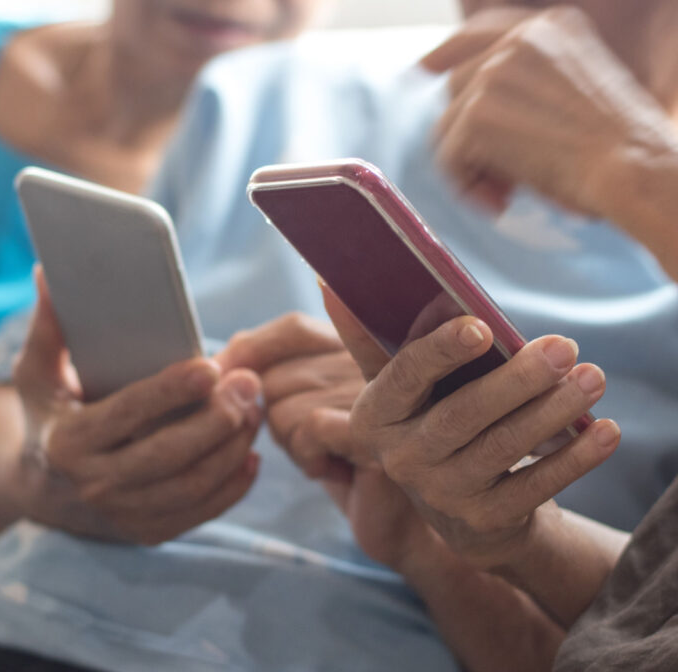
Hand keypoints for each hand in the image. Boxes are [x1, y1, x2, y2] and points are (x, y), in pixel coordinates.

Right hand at [11, 268, 262, 545]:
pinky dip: (233, 485)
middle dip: (216, 420)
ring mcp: (122, 515)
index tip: (209, 367)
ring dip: (232, 448)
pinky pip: (200, 511)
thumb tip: (48, 273)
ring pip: (191, 485)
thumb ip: (47, 328)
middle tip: (249, 384)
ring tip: (254, 409)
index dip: (170, 392)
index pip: (127, 414)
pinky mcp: (148, 533)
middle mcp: (93, 485)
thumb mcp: (35, 374)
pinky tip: (250, 453)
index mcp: (67, 442)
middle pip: (168, 455)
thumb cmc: (49, 414)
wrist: (41, 490)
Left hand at [216, 312, 364, 475]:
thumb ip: (268, 371)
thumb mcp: (303, 407)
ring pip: (283, 407)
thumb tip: (214, 363)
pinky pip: (309, 428)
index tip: (230, 383)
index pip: (292, 327)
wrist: (393, 519)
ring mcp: (380, 391)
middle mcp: (373, 357)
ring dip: (293, 445)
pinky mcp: (379, 428)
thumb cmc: (342, 458)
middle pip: (276, 376)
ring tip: (328, 456)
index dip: (252, 353)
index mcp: (358, 342)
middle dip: (276, 419)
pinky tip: (335, 470)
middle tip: (312, 441)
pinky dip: (309, 457)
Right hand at [332, 288, 619, 568]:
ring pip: (502, 446)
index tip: (482, 326)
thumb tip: (330, 282)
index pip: (403, 377)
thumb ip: (374, 338)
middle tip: (565, 347)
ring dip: (553, 411)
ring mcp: (442, 494)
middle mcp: (400, 458)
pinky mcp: (485, 519)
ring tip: (592, 378)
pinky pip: (534, 485)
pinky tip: (604, 431)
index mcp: (375, 415)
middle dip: (517, 380)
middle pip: (461, 414)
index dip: (440, 351)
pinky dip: (573, 458)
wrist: (459, 509)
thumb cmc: (429, 420)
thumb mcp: (400, 386)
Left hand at [422, 6, 677, 217]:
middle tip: (501, 179)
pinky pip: (448, 155)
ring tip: (505, 194)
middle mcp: (521, 38)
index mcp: (552, 25)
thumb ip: (531, 85)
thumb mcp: (580, 93)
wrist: (636, 168)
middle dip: (470, 135)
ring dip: (469, 165)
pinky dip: (466, 186)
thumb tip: (467, 106)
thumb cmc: (620, 149)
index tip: (423, 69)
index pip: (482, 31)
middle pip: (458, 86)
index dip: (447, 52)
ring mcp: (496, 72)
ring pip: (448, 124)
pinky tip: (500, 202)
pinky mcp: (478, 112)